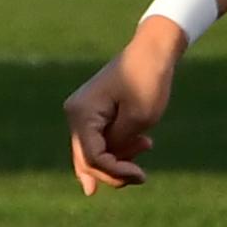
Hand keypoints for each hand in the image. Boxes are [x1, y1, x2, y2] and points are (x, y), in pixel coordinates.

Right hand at [67, 28, 180, 193]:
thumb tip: (105, 165)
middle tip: (141, 174)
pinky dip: (118, 149)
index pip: (92, 157)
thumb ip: (119, 145)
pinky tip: (142, 143)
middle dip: (113, 172)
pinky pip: (98, 142)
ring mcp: (81, 114)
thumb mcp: (138, 119)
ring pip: (93, 154)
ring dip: (118, 159)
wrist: (151, 51)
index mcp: (82, 113)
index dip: (115, 172)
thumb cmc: (147, 81)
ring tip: (146, 144)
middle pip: (87, 160)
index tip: (142, 174)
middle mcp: (75, 114)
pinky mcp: (91, 114)